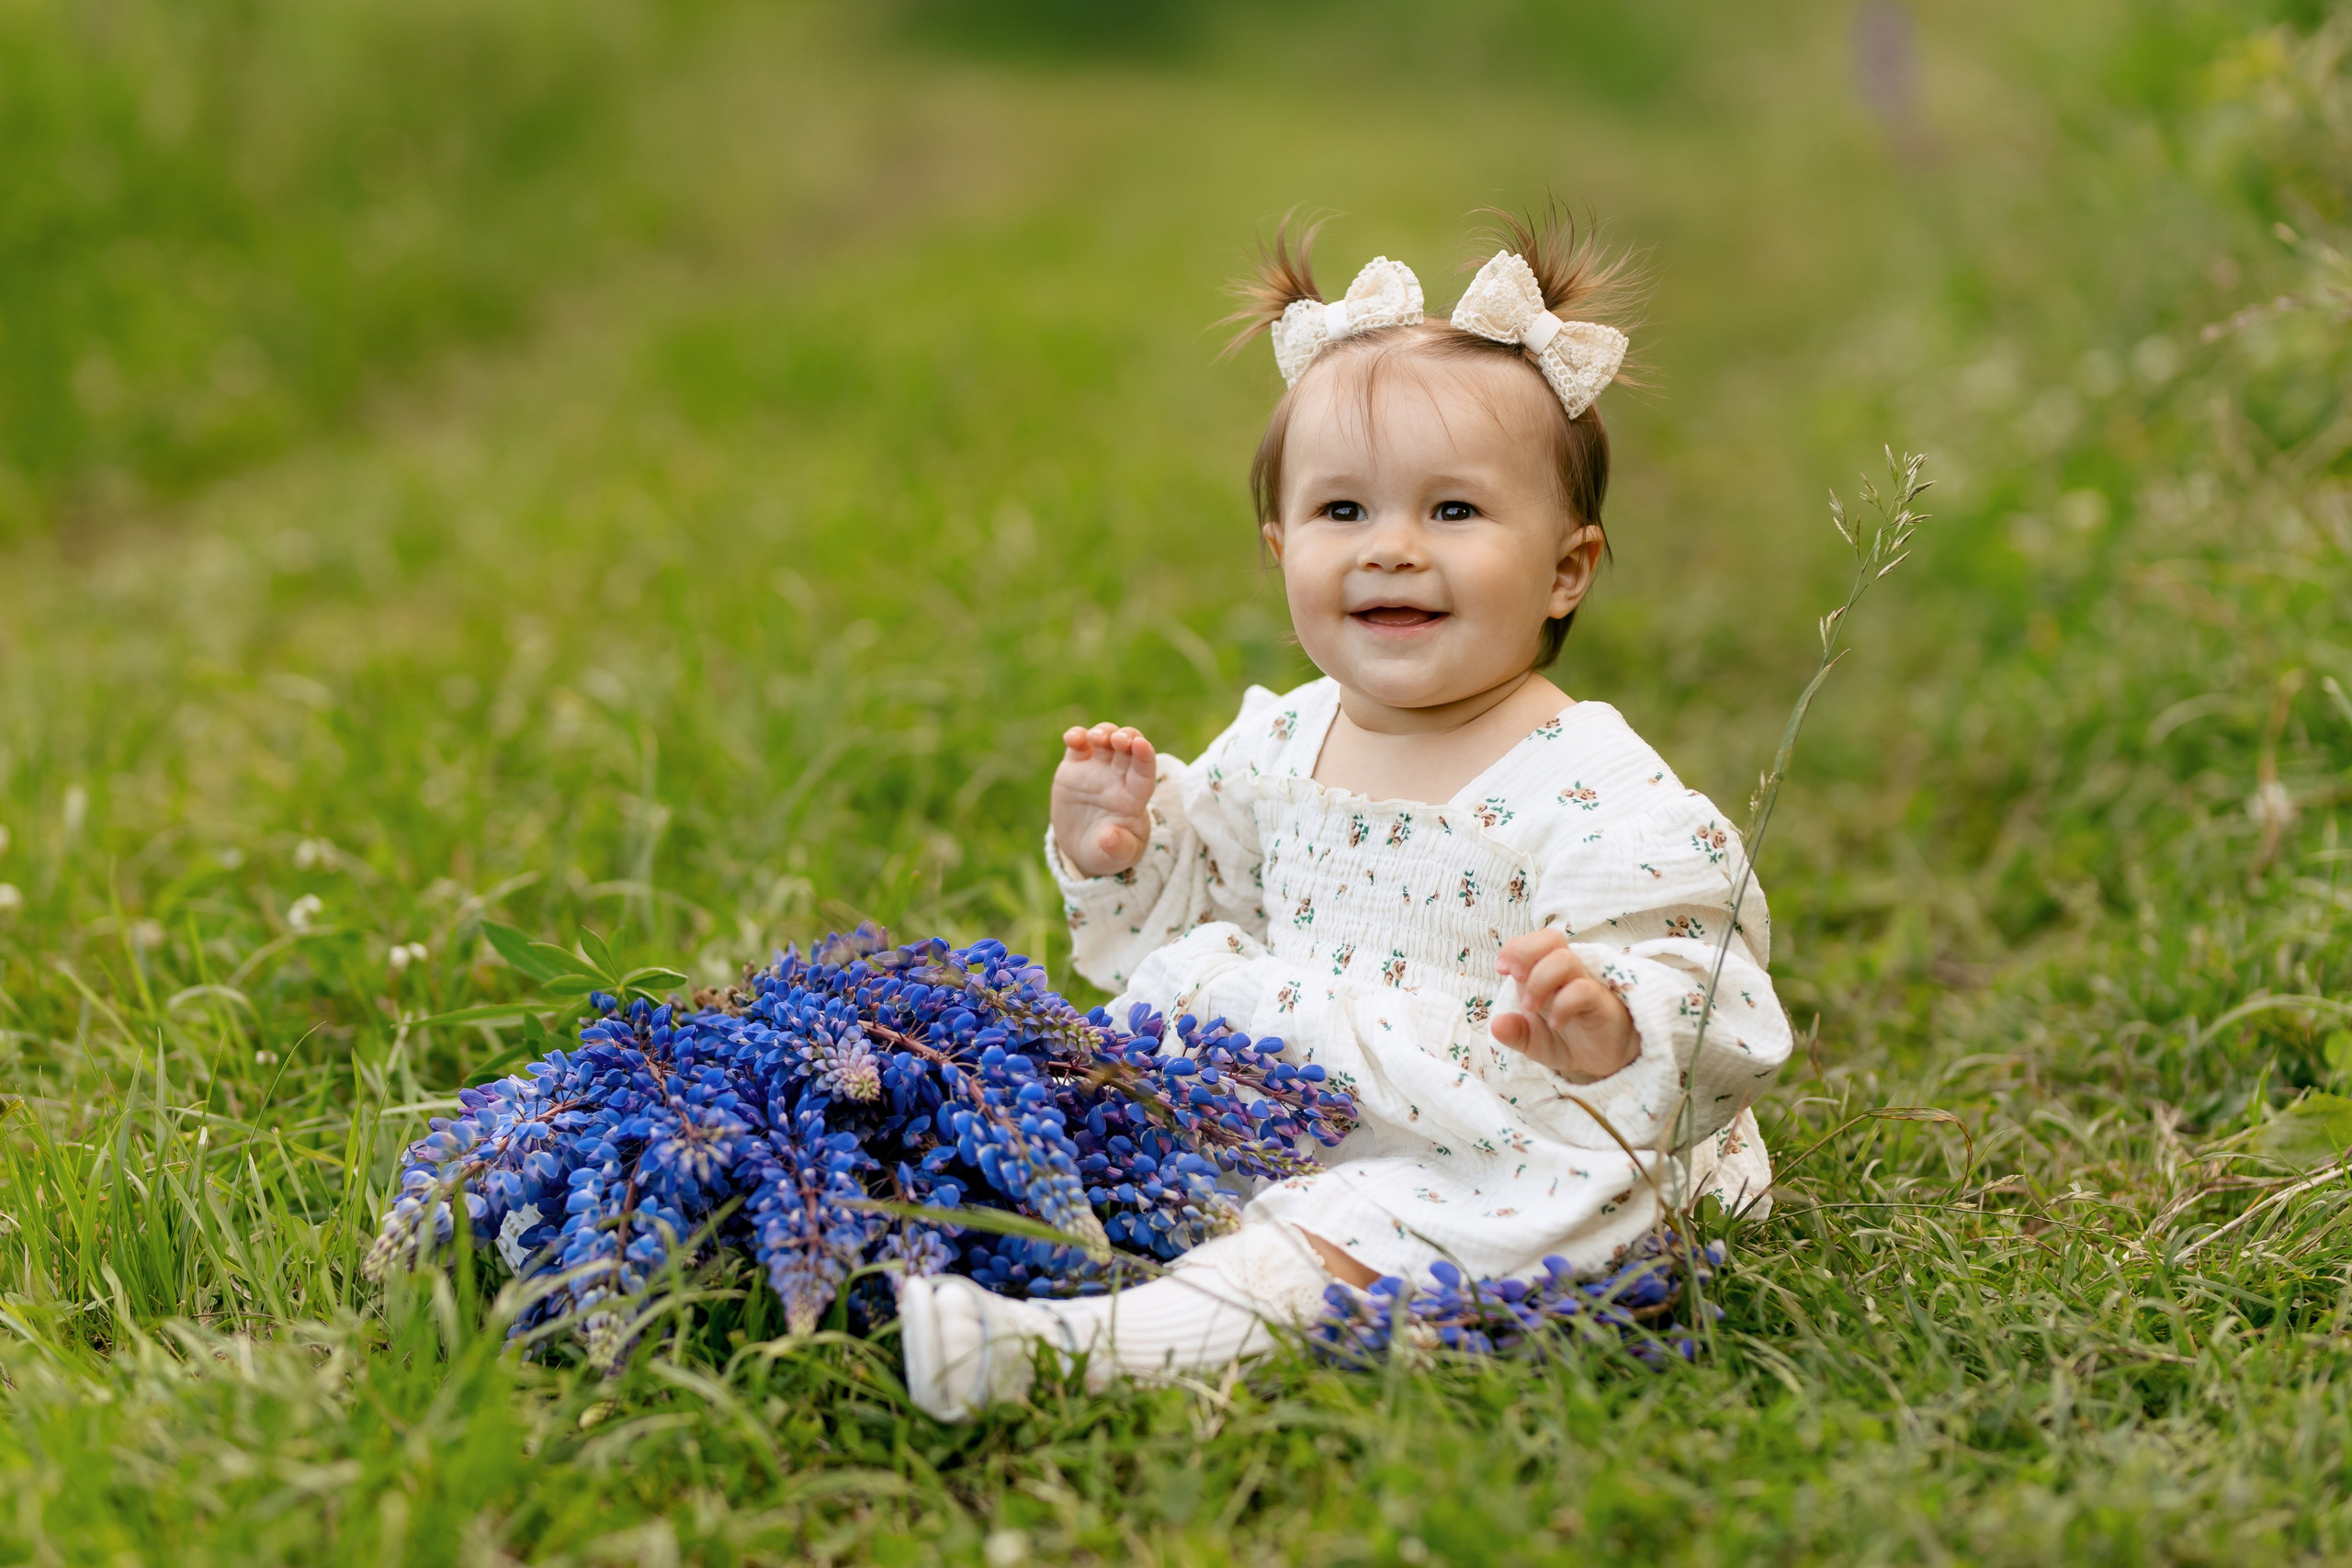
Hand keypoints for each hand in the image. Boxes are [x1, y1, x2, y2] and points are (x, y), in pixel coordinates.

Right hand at [1052, 723, 1156, 877]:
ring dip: (1104, 732)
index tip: (1142, 745)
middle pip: (1128, 748)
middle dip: (1127, 737)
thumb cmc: (1108, 851)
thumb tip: (1110, 837)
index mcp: (1134, 797)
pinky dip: (1076, 736)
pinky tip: (1073, 738)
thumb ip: (1117, 848)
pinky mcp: (1074, 767)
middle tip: (1119, 739)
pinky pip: (1078, 745)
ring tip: (1096, 737)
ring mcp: (1096, 769)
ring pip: (1105, 739)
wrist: (1083, 847)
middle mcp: (1118, 777)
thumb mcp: (1115, 857)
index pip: (1144, 772)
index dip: (1145, 757)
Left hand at [1491, 929, 1638, 1079]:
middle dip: (1526, 953)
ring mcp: (1587, 983)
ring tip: (1532, 1008)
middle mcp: (1567, 973)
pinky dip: (1563, 1005)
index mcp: (1546, 974)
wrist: (1605, 1061)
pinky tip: (1556, 1024)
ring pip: (1565, 959)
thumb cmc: (1570, 1041)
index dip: (1514, 948)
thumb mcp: (1534, 1042)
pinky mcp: (1602, 1001)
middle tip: (1517, 979)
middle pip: (1551, 937)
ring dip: (1540, 981)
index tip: (1502, 970)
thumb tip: (1495, 1024)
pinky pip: (1583, 989)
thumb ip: (1515, 1033)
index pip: (1531, 941)